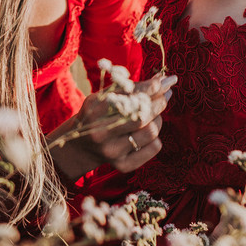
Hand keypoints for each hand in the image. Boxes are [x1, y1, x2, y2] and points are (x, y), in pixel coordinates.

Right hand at [47, 74, 176, 182]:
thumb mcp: (103, 99)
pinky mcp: (123, 166)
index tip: (161, 82)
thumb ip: (128, 89)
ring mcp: (112, 152)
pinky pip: (153, 148)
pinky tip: (147, 132)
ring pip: (150, 131)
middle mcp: (101, 134)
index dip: (148, 89)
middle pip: (141, 116)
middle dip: (158, 102)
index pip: (127, 99)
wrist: (80, 146)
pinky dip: (156, 137)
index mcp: (94, 112)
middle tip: (166, 94)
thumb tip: (162, 79)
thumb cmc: (97, 116)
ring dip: (158, 119)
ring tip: (153, 115)